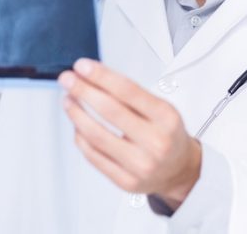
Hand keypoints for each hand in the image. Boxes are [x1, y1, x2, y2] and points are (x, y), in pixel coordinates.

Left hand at [59, 58, 200, 209]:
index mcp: (166, 118)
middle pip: (110, 111)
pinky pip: (94, 156)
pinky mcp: (126, 181)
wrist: (179, 170)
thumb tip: (93, 76)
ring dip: (76, 114)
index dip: (101, 76)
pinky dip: (81, 137)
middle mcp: (155, 142)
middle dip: (83, 91)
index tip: (82, 66)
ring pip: (96, 136)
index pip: (128, 91)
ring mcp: (140, 165)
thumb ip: (130, 94)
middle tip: (67, 79)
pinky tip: (77, 125)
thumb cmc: (166, 134)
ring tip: (68, 100)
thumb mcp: (161, 109)